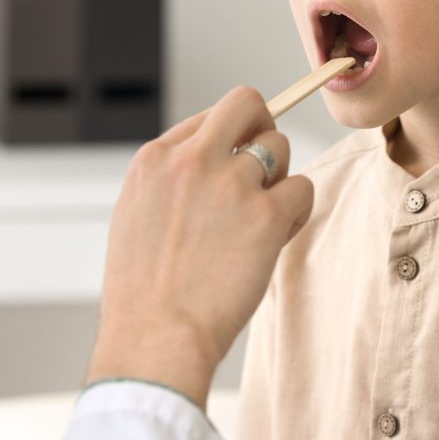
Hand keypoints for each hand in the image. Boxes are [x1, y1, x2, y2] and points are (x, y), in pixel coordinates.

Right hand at [85, 85, 313, 408]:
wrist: (154, 337)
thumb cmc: (143, 288)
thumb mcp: (135, 212)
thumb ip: (169, 178)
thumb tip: (209, 160)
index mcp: (155, 158)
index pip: (206, 117)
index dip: (225, 139)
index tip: (231, 163)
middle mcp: (192, 159)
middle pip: (245, 103)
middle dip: (261, 124)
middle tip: (263, 163)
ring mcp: (229, 184)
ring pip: (279, 145)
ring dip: (279, 175)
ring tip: (264, 213)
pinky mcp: (265, 215)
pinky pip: (303, 188)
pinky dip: (298, 209)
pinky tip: (280, 232)